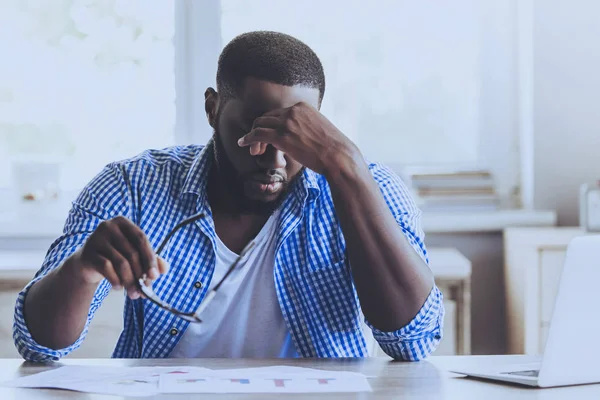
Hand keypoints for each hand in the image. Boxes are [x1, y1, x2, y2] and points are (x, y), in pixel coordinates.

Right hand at [68, 216, 168, 298]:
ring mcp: (96, 238)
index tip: (155, 276)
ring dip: (130, 281)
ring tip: (133, 293)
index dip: (150, 258)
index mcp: (123, 222)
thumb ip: (151, 259)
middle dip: (140, 274)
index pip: (141, 239)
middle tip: (144, 290)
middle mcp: (108, 226)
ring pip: (121, 263)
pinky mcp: (88, 253)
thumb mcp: (133, 255)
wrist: (87, 263)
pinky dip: (116, 281)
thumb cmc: (116, 256)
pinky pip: (107, 268)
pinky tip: (118, 287)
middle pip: (132, 253)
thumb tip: (163, 269)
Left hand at [237, 102, 359, 175]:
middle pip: (266, 116)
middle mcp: (293, 110)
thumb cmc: (333, 148)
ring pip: (259, 124)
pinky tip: (243, 144)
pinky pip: (257, 134)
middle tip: (258, 145)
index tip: (268, 136)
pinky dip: (248, 139)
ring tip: (252, 149)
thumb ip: (305, 126)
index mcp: (302, 106)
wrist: (338, 156)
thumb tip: (298, 135)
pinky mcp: (281, 136)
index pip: (278, 112)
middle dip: (259, 129)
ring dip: (253, 136)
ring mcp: (287, 122)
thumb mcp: (319, 129)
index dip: (270, 124)